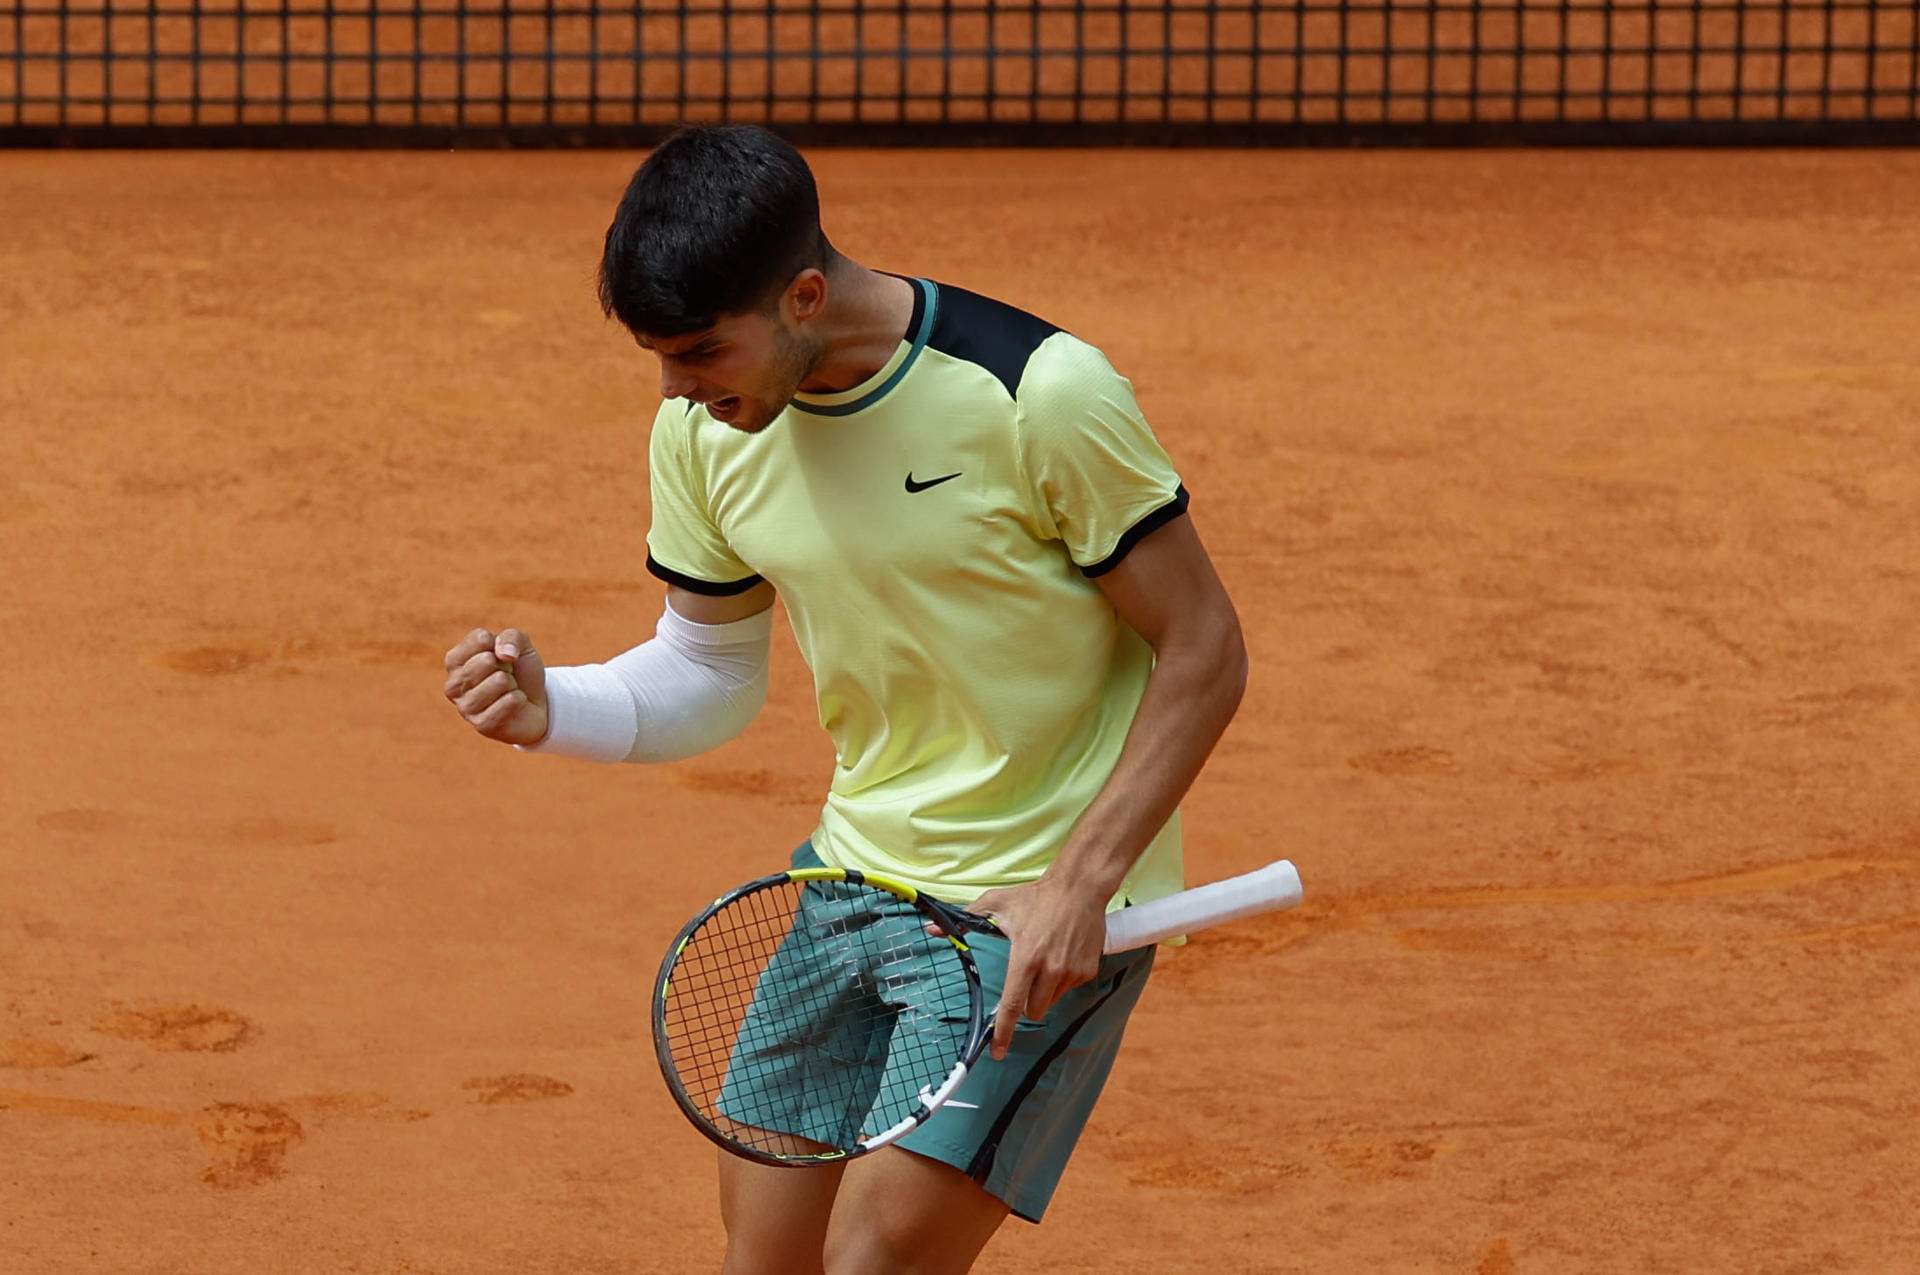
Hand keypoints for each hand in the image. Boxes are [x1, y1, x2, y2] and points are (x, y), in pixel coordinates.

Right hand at [442, 627, 548, 745]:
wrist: (537, 705)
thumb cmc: (520, 673)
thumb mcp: (520, 646)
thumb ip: (511, 637)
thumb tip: (504, 654)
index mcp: (455, 661)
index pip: (479, 639)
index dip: (500, 645)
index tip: (501, 657)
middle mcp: (453, 685)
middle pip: (486, 660)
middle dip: (506, 666)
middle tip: (507, 676)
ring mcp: (465, 707)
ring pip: (499, 681)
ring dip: (512, 684)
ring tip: (508, 691)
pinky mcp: (481, 725)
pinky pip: (509, 701)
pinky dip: (519, 699)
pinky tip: (513, 705)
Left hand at [962, 874, 1109, 1060]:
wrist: (1080, 887)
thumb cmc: (1036, 896)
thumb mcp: (997, 903)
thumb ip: (965, 919)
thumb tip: (933, 930)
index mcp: (1025, 958)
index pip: (1012, 1004)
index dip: (1003, 1032)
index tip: (998, 1052)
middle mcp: (1050, 969)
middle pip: (1033, 1010)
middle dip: (1026, 1003)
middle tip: (1025, 976)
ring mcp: (1071, 972)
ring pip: (1051, 1001)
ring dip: (1045, 990)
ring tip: (1045, 957)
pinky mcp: (1088, 972)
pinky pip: (1068, 988)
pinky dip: (1062, 979)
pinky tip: (1062, 954)